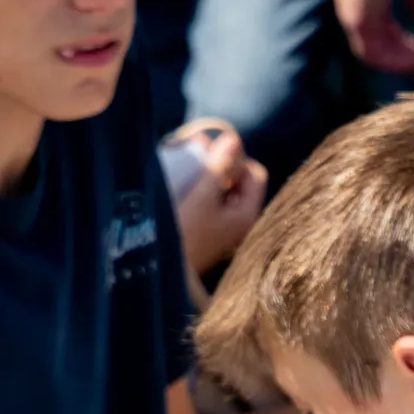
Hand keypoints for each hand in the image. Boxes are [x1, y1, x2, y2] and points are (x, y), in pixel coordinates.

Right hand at [166, 119, 267, 275]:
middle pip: (237, 180)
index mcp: (247, 214)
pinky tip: (177, 181)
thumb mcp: (202, 196)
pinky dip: (195, 187)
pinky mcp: (204, 232)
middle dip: (215, 162)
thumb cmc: (183, 234)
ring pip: (219, 189)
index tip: (209, 156)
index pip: (255, 173)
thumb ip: (219, 166)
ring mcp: (222, 228)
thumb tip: (233, 138)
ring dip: (203, 172)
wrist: (158, 274)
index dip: (236, 159)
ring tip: (180, 161)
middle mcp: (240, 222)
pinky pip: (206, 201)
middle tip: (190, 151)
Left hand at [334, 0, 413, 72]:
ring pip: (374, 52)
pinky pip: (373, 53)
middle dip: (404, 54)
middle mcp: (354, 4)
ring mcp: (352, 12)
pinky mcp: (356, 18)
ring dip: (401, 61)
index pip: (382, 25)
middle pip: (377, 41)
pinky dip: (395, 60)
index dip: (403, 40)